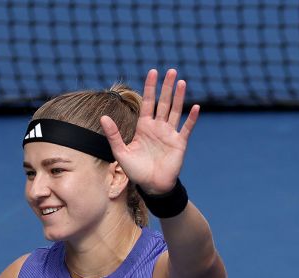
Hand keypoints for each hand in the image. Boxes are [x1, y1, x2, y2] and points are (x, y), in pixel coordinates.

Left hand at [100, 68, 198, 194]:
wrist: (152, 186)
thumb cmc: (136, 171)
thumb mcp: (121, 153)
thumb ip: (113, 135)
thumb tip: (103, 117)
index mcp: (144, 127)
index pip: (148, 103)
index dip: (150, 88)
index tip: (153, 72)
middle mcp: (158, 127)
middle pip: (163, 103)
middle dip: (167, 87)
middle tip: (171, 71)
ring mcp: (170, 134)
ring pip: (175, 111)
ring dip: (179, 97)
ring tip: (182, 82)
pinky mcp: (179, 143)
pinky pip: (186, 128)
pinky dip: (191, 118)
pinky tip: (195, 107)